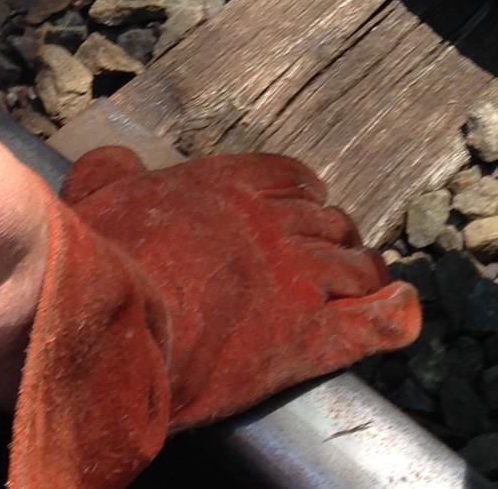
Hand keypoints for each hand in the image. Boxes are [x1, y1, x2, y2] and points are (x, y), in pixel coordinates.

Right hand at [10, 148, 419, 488]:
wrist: (109, 319)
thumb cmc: (96, 256)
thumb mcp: (96, 192)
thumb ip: (114, 169)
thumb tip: (118, 161)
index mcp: (231, 184)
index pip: (294, 177)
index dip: (305, 197)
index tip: (305, 211)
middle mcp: (276, 222)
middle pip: (330, 223)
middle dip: (333, 240)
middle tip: (326, 262)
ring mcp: (299, 277)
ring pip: (357, 266)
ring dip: (361, 276)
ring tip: (362, 289)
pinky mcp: (310, 337)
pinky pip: (376, 320)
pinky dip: (396, 315)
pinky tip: (402, 312)